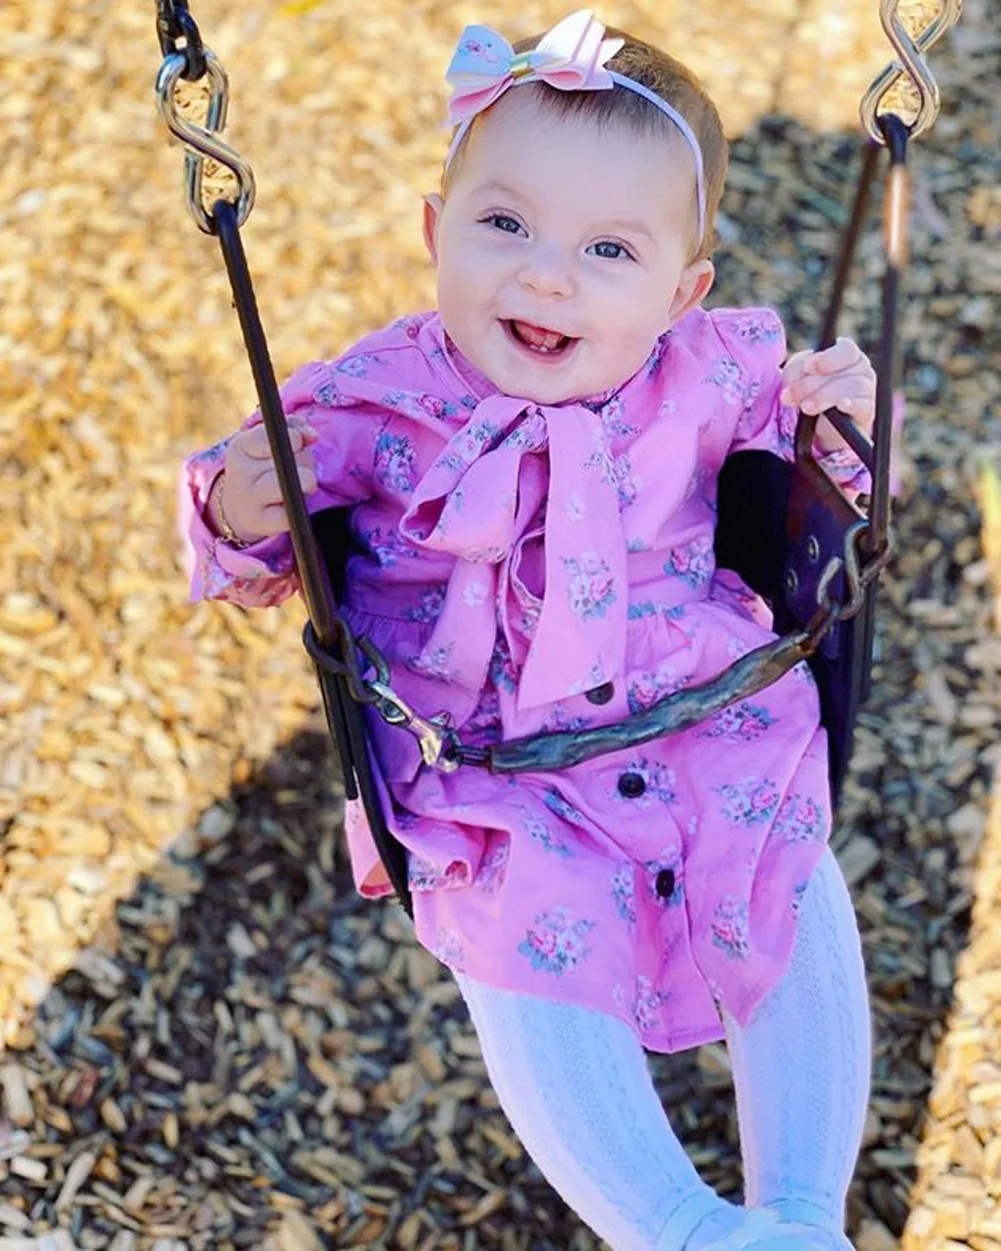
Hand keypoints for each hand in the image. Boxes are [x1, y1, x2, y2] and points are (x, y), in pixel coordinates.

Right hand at [214, 418, 318, 543]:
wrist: (239, 507)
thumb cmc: (262, 468)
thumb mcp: (267, 442)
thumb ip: (293, 428)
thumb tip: (311, 436)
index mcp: (240, 448)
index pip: (274, 435)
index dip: (295, 439)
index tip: (298, 444)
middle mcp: (242, 473)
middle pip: (290, 458)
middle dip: (304, 460)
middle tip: (297, 469)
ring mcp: (251, 500)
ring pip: (294, 483)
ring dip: (308, 481)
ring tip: (300, 485)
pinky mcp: (264, 522)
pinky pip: (293, 511)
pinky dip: (301, 506)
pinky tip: (294, 504)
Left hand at [779, 337, 875, 453]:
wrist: (819, 428)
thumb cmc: (810, 395)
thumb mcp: (797, 379)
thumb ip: (795, 371)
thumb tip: (794, 376)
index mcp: (847, 356)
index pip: (846, 349)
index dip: (827, 357)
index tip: (808, 367)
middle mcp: (861, 370)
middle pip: (843, 371)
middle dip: (812, 384)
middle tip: (790, 397)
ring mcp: (867, 391)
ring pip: (851, 387)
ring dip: (824, 397)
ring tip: (805, 408)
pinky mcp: (866, 413)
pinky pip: (863, 406)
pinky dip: (851, 404)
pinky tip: (841, 405)